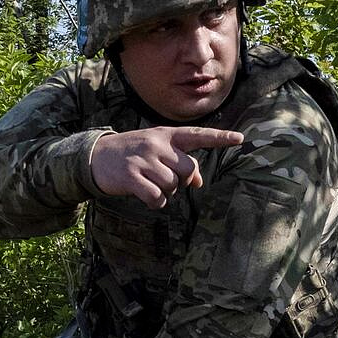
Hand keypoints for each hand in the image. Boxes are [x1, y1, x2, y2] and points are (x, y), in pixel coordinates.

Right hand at [89, 126, 244, 208]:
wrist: (96, 156)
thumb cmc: (133, 153)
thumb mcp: (157, 150)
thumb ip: (179, 161)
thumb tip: (198, 182)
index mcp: (166, 135)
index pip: (198, 135)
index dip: (220, 138)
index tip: (240, 139)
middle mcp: (156, 145)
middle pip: (188, 169)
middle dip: (182, 180)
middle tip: (165, 179)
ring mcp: (143, 160)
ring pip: (173, 186)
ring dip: (166, 192)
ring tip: (150, 184)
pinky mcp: (131, 177)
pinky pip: (157, 198)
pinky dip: (156, 203)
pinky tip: (146, 196)